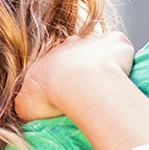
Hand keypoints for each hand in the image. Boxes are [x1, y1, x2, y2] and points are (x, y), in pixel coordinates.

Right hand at [15, 32, 135, 120]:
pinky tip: (124, 77)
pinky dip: (124, 59)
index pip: (54, 61)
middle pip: (77, 51)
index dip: (60, 76)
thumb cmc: (51, 96)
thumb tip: (25, 109)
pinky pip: (121, 46)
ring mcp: (94, 39)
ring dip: (103, 63)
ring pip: (100, 48)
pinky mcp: (117, 41)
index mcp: (48, 56)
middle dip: (81, 66)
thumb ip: (25, 103)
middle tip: (86, 90)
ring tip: (107, 88)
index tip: (65, 92)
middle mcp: (70, 43)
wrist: (79, 85)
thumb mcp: (25, 105)